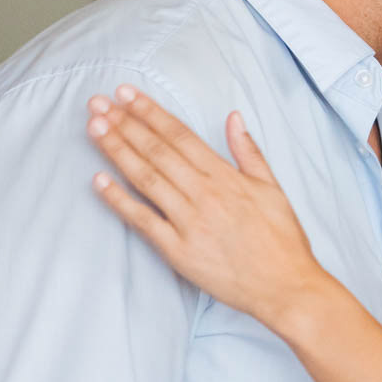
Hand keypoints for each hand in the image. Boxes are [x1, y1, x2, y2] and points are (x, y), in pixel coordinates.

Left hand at [86, 87, 332, 331]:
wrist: (286, 287)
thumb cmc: (281, 241)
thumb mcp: (272, 188)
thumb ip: (249, 151)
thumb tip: (233, 118)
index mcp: (226, 177)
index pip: (180, 135)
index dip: (150, 112)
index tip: (127, 94)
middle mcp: (204, 194)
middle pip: (157, 151)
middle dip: (125, 124)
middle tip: (98, 104)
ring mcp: (189, 222)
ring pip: (146, 178)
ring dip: (117, 151)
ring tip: (95, 128)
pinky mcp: (178, 251)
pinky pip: (143, 220)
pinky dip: (119, 200)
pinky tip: (99, 181)